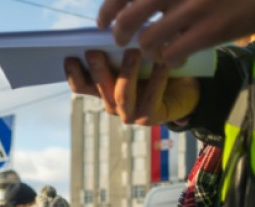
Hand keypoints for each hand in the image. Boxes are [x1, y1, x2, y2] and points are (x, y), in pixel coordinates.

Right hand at [65, 49, 198, 124]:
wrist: (184, 92)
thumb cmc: (156, 72)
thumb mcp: (135, 63)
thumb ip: (119, 58)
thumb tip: (109, 40)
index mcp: (103, 91)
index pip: (81, 86)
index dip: (73, 75)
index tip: (70, 58)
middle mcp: (112, 105)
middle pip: (99, 88)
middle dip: (96, 70)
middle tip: (94, 52)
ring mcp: (128, 114)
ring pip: (121, 95)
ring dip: (126, 73)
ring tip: (133, 52)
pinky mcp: (148, 118)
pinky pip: (150, 98)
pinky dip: (156, 80)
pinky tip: (161, 64)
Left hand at [97, 0, 254, 66]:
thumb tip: (133, 8)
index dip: (108, 8)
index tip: (103, 21)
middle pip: (128, 18)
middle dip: (120, 34)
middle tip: (122, 40)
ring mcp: (194, 9)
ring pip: (148, 40)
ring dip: (148, 51)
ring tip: (157, 51)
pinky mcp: (210, 30)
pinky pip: (172, 54)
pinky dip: (169, 61)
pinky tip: (177, 60)